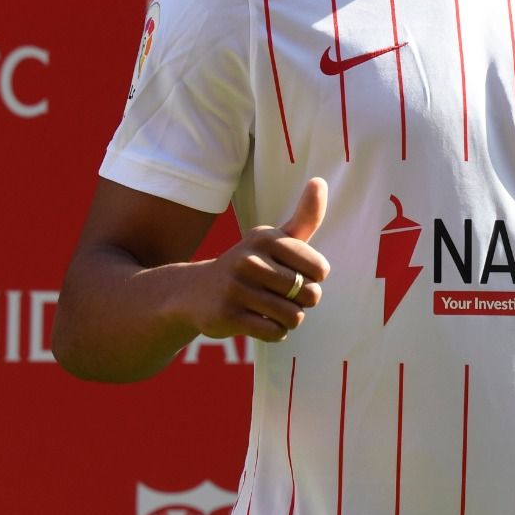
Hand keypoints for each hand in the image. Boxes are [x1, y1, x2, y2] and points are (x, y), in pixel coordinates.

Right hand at [185, 177, 331, 342]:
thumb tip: (320, 181)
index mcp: (266, 238)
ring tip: (273, 310)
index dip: (314, 278)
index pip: (320, 269)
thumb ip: (304, 217)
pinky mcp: (227, 316)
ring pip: (293, 316)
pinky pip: (274, 332)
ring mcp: (236, 288)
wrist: (195, 292)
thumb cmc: (250, 264)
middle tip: (283, 296)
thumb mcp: (274, 240)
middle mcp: (249, 260)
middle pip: (309, 294)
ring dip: (290, 319)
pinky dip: (275, 332)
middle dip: (303, 301)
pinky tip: (261, 322)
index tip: (296, 274)